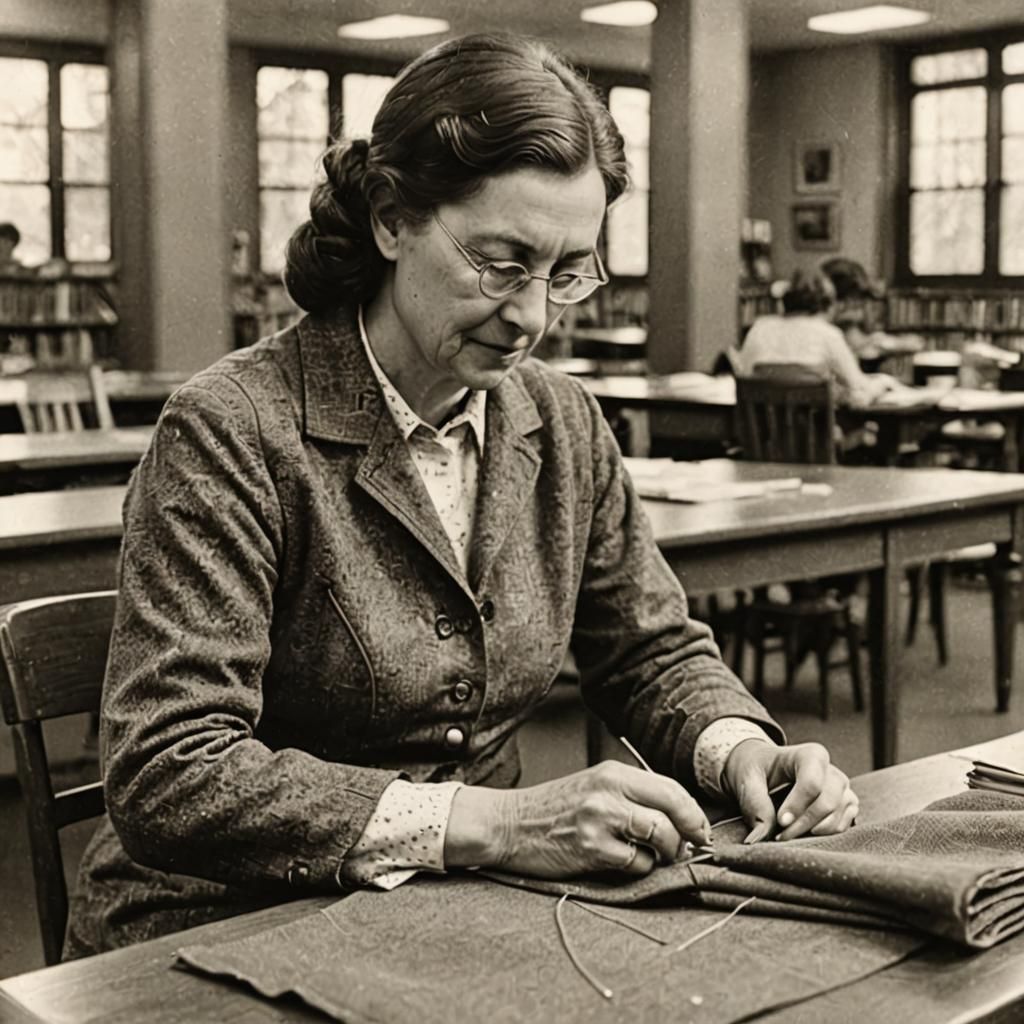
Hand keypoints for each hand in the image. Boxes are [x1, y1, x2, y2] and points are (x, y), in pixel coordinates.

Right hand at [444, 761, 710, 879]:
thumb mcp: (594, 787)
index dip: (693, 813)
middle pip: (673, 809)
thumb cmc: (555, 809)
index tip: (700, 831)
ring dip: (665, 854)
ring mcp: (600, 818)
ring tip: (651, 857)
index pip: (671, 788)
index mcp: (613, 772)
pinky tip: (619, 864)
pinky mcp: (591, 848)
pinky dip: (637, 869)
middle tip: (686, 849)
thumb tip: (679, 822)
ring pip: (660, 836)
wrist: (509, 824)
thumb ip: (632, 797)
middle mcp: (609, 790)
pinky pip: (636, 863)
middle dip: (689, 834)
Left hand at [721, 740, 857, 843]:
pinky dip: (826, 834)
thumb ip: (754, 804)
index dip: (797, 806)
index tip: (780, 822)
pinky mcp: (846, 803)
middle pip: (827, 802)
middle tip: (781, 835)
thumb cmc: (757, 768)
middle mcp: (830, 769)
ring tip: (788, 834)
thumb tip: (758, 837)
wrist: (764, 767)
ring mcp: (841, 787)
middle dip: (803, 824)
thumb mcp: (747, 778)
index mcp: (809, 755)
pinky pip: (844, 824)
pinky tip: (804, 832)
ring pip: (838, 816)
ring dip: (814, 831)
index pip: (812, 783)